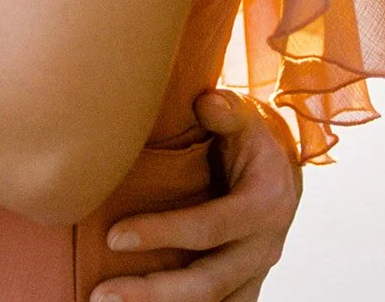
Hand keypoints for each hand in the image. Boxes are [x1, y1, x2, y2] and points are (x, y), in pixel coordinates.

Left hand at [92, 90, 301, 301]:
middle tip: (101, 295)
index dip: (162, 234)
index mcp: (265, 205)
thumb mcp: (245, 115)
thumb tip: (206, 102)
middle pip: (207, 282)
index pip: (207, 228)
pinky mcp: (246, 282)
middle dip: (153, 292)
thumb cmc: (252, 136)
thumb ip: (226, 110)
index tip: (113, 237)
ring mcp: (256, 271)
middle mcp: (265, 247)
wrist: (283, 166)